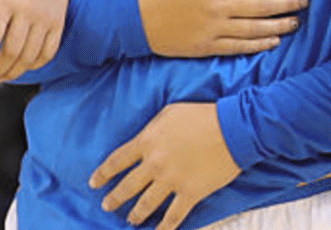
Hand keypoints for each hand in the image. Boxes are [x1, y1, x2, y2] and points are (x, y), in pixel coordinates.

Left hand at [0, 0, 70, 86]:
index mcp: (6, 2)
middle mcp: (28, 11)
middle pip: (12, 51)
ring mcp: (46, 18)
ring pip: (30, 55)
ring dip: (14, 72)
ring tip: (2, 78)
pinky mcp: (59, 22)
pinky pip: (48, 51)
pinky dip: (35, 65)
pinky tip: (23, 68)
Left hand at [91, 102, 240, 229]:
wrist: (235, 128)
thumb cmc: (204, 115)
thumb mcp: (171, 112)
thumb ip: (152, 128)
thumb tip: (144, 141)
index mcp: (147, 142)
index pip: (116, 162)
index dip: (103, 174)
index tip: (94, 183)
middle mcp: (154, 164)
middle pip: (126, 187)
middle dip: (114, 198)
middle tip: (107, 205)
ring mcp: (172, 180)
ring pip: (145, 204)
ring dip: (135, 214)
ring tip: (130, 219)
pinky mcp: (190, 193)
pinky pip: (173, 216)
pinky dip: (164, 228)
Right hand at [137, 0, 305, 57]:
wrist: (126, 18)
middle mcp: (217, 7)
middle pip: (261, 5)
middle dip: (287, 3)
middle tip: (305, 1)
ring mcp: (212, 29)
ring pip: (253, 29)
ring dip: (278, 26)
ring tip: (296, 22)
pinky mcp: (204, 46)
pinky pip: (237, 47)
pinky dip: (257, 45)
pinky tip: (272, 42)